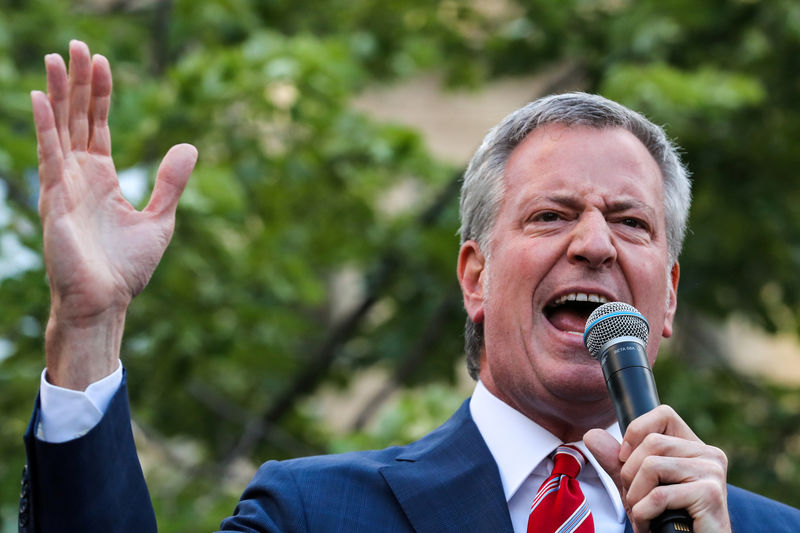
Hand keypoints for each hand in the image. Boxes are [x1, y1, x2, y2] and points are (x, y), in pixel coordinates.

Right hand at [31, 40, 196, 388]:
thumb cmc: (127, 268)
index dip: (99, 94)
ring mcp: (64, 187)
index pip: (97, 126)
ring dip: (57, 94)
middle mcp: (80, 177)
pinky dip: (46, 128)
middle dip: (75, 83)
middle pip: (76, 119)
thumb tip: (188, 144)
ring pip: (60, 129)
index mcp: (103, 179)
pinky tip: (41, 100)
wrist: (107, 301)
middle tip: (75, 46)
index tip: (102, 63)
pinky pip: (49, 158)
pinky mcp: (56, 201)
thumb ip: (170, 182)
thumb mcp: (159, 219)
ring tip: (55, 58)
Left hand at [584, 405, 730, 532]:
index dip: (636, 432)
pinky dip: (644, 513)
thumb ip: (616, 461)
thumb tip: (592, 435)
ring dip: (636, 496)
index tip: (626, 459)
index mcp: (693, 447)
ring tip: (643, 514)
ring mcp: (712, 472)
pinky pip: (659, 494)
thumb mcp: (636, 486)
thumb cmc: (666, 518)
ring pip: (652, 466)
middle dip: (630, 474)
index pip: (663, 414)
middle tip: (637, 500)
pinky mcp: (711, 494)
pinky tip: (650, 524)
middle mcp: (708, 454)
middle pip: (651, 442)